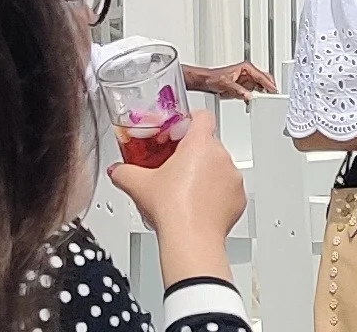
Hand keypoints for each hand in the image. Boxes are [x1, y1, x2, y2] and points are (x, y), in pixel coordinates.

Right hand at [109, 106, 244, 283]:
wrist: (192, 240)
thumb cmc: (172, 210)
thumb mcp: (139, 185)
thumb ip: (124, 172)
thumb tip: (117, 170)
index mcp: (199, 144)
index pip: (201, 116)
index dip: (188, 121)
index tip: (177, 131)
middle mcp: (221, 156)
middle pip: (207, 144)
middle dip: (191, 154)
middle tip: (173, 169)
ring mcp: (233, 177)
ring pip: (218, 167)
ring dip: (205, 175)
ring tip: (184, 192)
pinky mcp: (239, 197)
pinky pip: (228, 189)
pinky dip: (216, 195)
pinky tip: (198, 206)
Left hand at [184, 61, 276, 100]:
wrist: (206, 81)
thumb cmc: (214, 78)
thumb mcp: (227, 85)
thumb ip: (239, 91)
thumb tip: (249, 96)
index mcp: (246, 68)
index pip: (262, 76)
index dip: (269, 84)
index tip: (274, 90)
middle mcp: (248, 72)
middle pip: (263, 79)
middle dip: (268, 87)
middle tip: (274, 96)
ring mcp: (246, 79)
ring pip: (260, 86)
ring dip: (262, 93)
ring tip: (266, 100)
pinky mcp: (243, 86)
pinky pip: (253, 91)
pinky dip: (255, 96)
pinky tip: (254, 101)